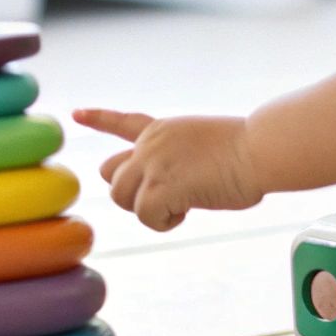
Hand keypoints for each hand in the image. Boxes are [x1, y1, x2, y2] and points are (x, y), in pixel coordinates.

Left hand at [72, 109, 263, 230]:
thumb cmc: (247, 152)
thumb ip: (174, 161)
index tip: (76, 114)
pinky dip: (166, 221)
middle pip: (112, 177)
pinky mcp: (160, 186)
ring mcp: (152, 163)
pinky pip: (145, 216)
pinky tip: (189, 208)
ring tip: (185, 202)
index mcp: (162, 130)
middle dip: (134, 193)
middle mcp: (150, 143)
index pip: (122, 122)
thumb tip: (164, 189)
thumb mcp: (200, 146)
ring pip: (123, 199)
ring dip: (151, 209)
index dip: (98, 119)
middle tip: (170, 197)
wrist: (259, 149)